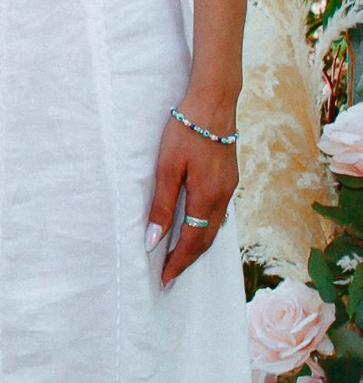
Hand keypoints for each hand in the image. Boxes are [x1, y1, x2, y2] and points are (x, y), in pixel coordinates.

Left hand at [147, 96, 237, 285]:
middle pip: (206, 239)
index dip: (178, 262)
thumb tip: (154, 239)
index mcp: (207, 197)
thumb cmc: (185, 131)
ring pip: (214, 227)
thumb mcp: (167, 167)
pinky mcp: (229, 179)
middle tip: (170, 278)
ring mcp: (229, 188)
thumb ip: (162, 205)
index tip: (164, 280)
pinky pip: (218, 214)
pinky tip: (196, 229)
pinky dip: (206, 229)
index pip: (192, 241)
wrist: (213, 102)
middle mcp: (223, 197)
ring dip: (197, 246)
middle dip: (188, 260)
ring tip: (180, 259)